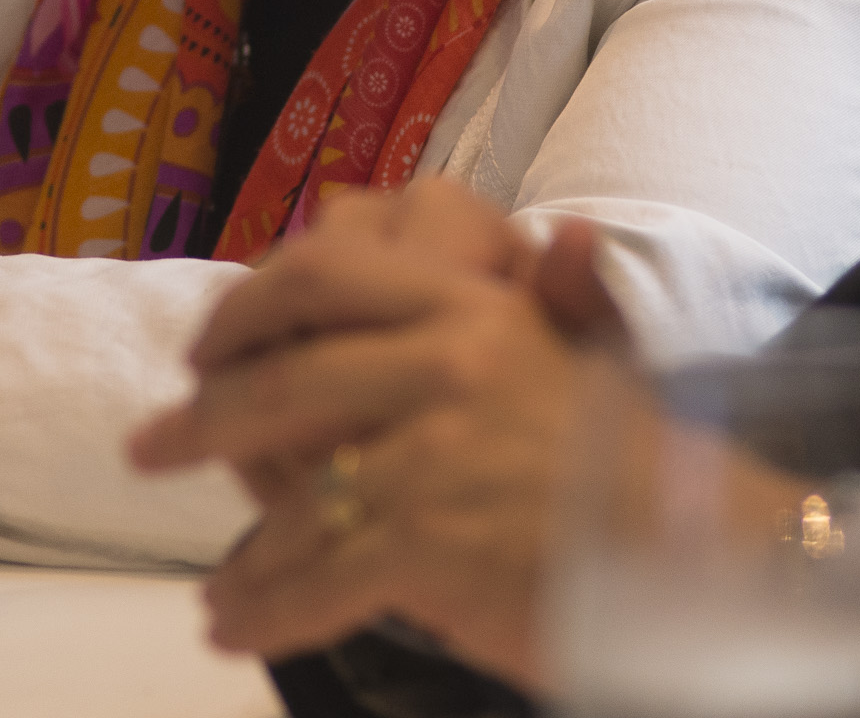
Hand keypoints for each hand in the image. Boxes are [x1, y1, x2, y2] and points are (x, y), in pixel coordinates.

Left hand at [130, 181, 638, 684]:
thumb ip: (548, 301)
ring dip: (242, 553)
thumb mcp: (589, 360)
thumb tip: (562, 230)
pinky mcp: (427, 538)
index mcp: (477, 303)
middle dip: (202, 419)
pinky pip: (312, 575)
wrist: (711, 554)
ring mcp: (433, 448)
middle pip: (283, 379)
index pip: (328, 272)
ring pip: (291, 494)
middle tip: (148, 447)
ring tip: (218, 588)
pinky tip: (239, 628)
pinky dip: (265, 610)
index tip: (207, 343)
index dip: (249, 306)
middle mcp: (449, 357)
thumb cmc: (643, 467)